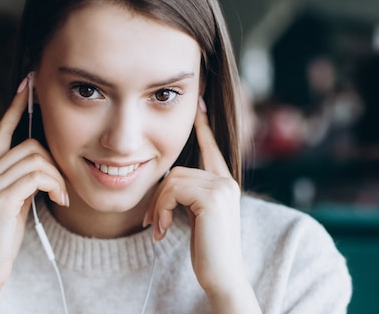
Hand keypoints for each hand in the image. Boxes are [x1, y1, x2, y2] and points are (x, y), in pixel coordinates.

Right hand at [0, 76, 68, 312]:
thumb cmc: (3, 232)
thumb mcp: (13, 199)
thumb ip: (22, 177)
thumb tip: (44, 161)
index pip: (1, 129)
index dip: (15, 106)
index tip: (27, 84)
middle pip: (30, 144)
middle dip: (54, 162)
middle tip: (61, 186)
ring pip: (37, 158)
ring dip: (57, 177)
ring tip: (61, 196)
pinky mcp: (0, 198)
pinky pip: (37, 176)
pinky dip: (55, 185)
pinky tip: (59, 200)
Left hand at [144, 98, 259, 311]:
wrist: (221, 276)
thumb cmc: (207, 250)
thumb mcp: (197, 216)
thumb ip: (189, 194)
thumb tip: (167, 180)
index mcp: (223, 182)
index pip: (211, 147)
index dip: (202, 126)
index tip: (198, 102)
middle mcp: (226, 180)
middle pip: (176, 170)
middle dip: (159, 196)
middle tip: (152, 222)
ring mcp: (221, 187)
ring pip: (172, 180)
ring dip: (158, 206)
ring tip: (158, 228)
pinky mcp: (212, 197)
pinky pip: (172, 191)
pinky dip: (162, 211)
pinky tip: (164, 231)